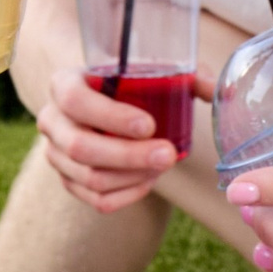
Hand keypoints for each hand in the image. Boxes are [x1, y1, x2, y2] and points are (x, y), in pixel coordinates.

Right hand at [37, 61, 205, 210]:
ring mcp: (56, 154)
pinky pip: (96, 201)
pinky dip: (128, 195)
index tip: (150, 125)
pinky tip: (149, 181)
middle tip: (169, 154)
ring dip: (133, 176)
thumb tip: (220, 90)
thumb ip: (184, 76)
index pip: (76, 101)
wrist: (101, 102)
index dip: (111, 117)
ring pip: (90, 178)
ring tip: (163, 163)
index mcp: (63, 83)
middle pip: (81, 148)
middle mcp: (52, 119)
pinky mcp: (68, 181)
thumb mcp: (147, 70)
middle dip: (129, 156)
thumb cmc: (127, 84)